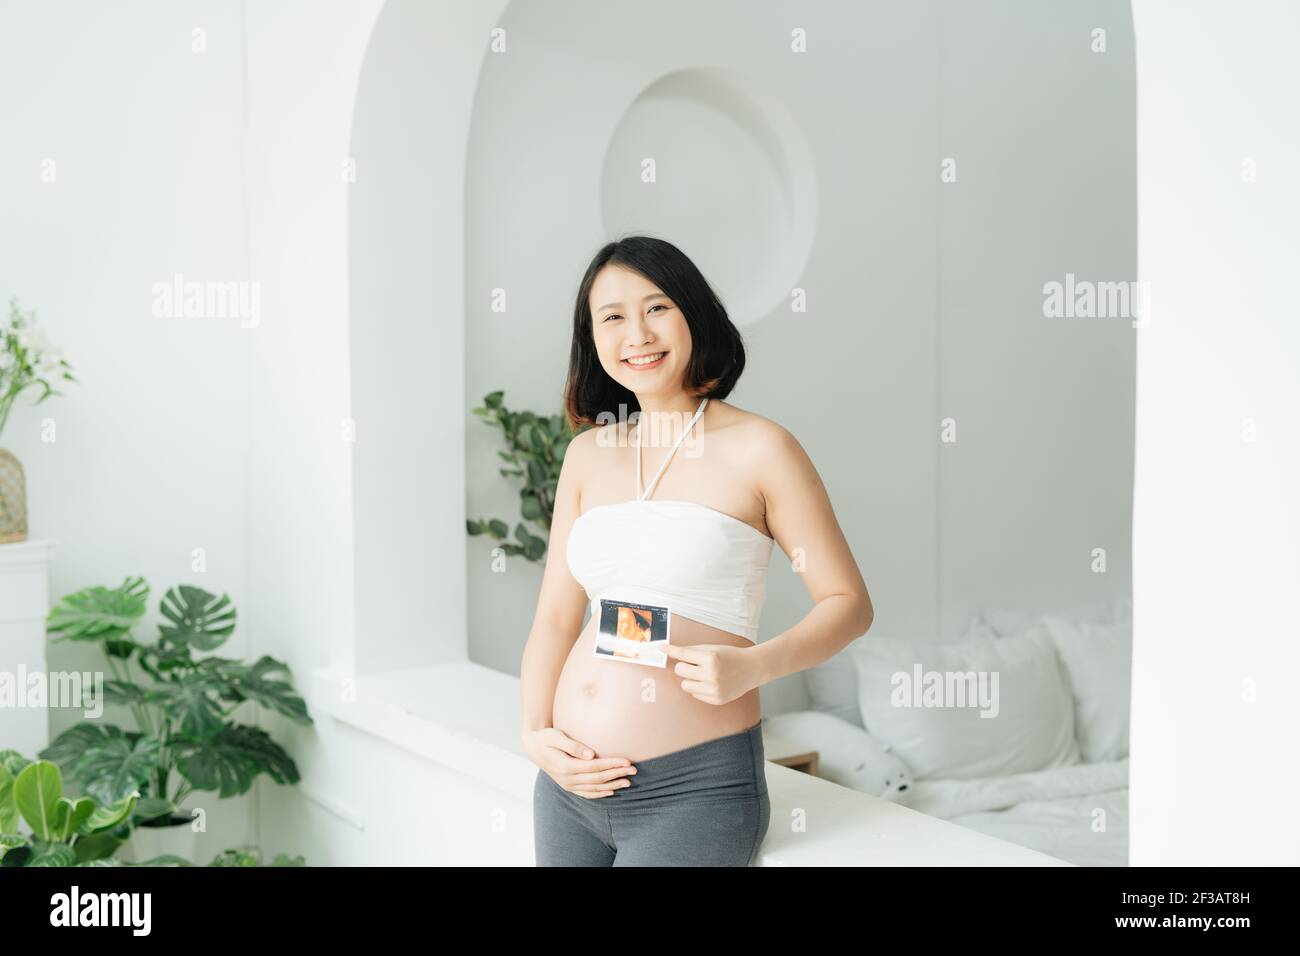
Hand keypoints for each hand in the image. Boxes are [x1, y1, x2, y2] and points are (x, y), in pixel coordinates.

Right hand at [522, 727, 636, 798]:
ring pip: (594, 788)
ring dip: (612, 785)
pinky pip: (586, 793)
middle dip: (617, 774)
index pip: (594, 767)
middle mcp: (566, 778)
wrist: (533, 746)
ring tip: (628, 782)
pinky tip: (611, 791)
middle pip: (597, 779)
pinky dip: (600, 794)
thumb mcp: (556, 736)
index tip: (627, 761)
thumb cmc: (546, 737)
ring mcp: (567, 784)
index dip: (611, 764)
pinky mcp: (568, 786)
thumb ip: (573, 745)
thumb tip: (591, 754)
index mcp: (565, 766)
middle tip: (634, 770)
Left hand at [662, 642, 762, 704]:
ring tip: (704, 674)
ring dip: (690, 678)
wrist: (752, 669)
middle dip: (684, 666)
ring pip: (685, 685)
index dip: (671, 651)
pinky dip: (699, 688)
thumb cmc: (731, 656)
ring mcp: (714, 689)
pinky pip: (695, 694)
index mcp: (711, 658)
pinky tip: (712, 682)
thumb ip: (692, 651)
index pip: (684, 654)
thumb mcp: (713, 648)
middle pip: (680, 670)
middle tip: (694, 664)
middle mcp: (712, 675)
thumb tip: (671, 652)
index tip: (661, 648)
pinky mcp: (716, 699)